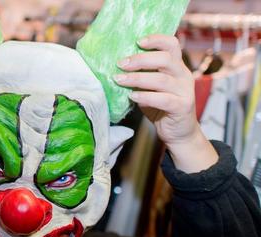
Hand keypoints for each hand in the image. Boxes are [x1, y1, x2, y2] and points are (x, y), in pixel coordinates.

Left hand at [114, 34, 217, 172]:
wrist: (178, 132)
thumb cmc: (160, 107)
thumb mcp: (150, 88)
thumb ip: (142, 76)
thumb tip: (117, 67)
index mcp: (177, 66)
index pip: (172, 44)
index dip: (156, 39)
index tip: (137, 41)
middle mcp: (183, 75)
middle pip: (165, 59)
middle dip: (140, 59)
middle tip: (120, 64)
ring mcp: (185, 91)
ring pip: (161, 79)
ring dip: (137, 78)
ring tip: (119, 79)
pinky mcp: (182, 107)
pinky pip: (163, 99)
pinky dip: (145, 96)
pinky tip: (132, 97)